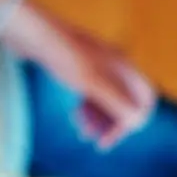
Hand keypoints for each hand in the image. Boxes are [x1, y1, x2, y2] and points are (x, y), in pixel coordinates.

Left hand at [38, 20, 156, 149]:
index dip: (133, 121)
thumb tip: (138, 122)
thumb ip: (117, 102)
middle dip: (113, 124)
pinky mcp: (81, 70)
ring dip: (100, 120)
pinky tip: (77, 118)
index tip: (112, 136)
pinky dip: (89, 110)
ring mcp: (98, 68)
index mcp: (123, 66)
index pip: (145, 99)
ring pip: (108, 101)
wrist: (31, 34)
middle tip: (98, 142)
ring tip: (83, 131)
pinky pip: (94, 96)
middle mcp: (115, 66)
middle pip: (126, 103)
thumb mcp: (92, 83)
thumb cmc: (63, 55)